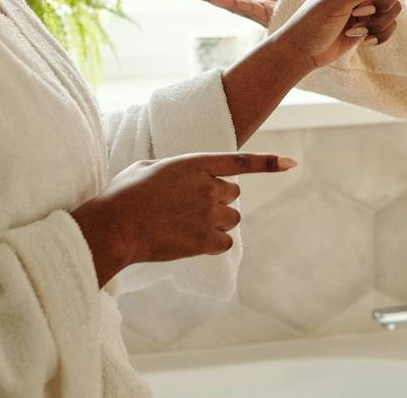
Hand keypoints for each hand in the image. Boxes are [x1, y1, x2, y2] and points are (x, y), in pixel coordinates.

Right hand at [69, 151, 294, 287]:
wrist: (114, 228)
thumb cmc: (124, 195)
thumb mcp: (149, 167)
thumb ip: (178, 168)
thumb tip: (185, 176)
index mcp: (195, 164)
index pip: (241, 162)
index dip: (269, 163)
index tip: (292, 163)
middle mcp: (208, 187)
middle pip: (234, 194)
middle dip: (218, 199)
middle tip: (190, 207)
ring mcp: (208, 214)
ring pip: (232, 218)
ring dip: (217, 221)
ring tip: (185, 225)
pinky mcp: (204, 240)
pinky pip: (225, 242)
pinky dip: (214, 243)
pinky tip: (192, 242)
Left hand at [269, 0, 406, 71]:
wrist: (303, 51)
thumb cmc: (312, 21)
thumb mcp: (336, 1)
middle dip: (382, 2)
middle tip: (358, 13)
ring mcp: (370, 3)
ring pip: (396, 7)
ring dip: (377, 22)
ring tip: (353, 27)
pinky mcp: (373, 23)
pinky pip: (392, 26)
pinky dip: (379, 35)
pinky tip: (361, 40)